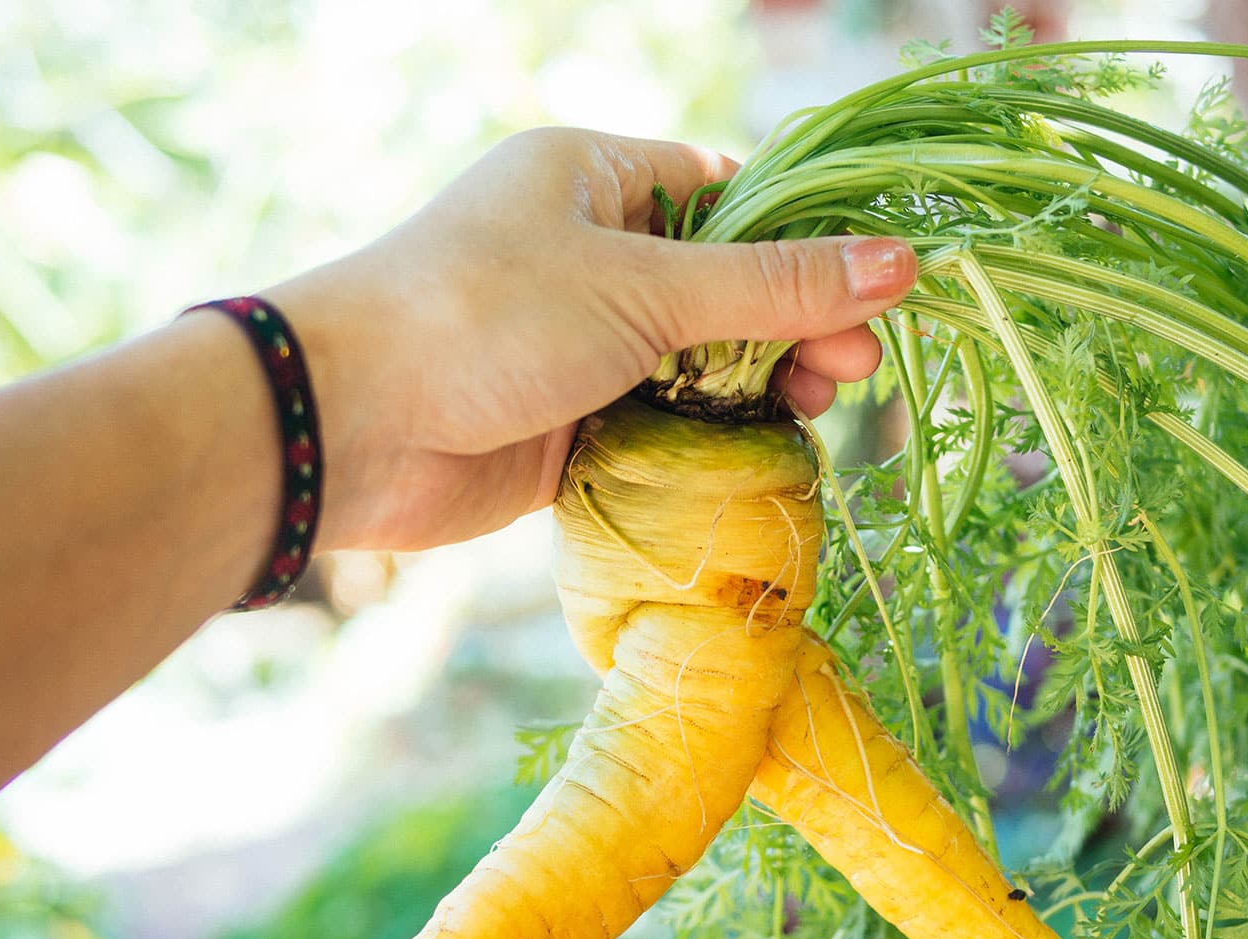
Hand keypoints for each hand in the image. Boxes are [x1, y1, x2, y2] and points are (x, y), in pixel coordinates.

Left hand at [268, 127, 917, 552]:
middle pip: (725, 286)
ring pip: (699, 362)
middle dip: (794, 325)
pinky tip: (766, 450)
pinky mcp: (571, 421)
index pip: (727, 194)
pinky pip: (664, 422)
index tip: (869, 286)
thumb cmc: (485, 316)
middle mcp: (589, 253)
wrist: (350, 427)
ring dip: (761, 386)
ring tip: (821, 408)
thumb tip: (898, 263)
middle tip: (855, 370)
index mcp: (596, 179)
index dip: (803, 239)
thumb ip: (772, 287)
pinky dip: (713, 437)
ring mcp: (579, 342)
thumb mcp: (643, 288)